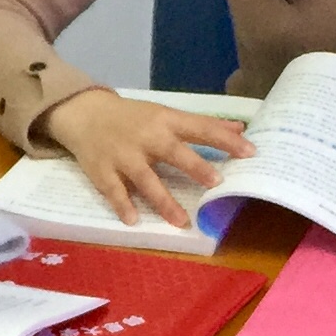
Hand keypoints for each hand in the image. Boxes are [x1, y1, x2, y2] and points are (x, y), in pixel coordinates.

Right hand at [36, 88, 255, 228]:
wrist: (85, 114)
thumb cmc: (133, 118)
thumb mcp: (166, 114)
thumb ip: (201, 124)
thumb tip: (241, 129)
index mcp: (165, 120)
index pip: (200, 128)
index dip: (225, 140)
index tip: (250, 152)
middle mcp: (146, 137)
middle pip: (173, 152)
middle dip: (195, 166)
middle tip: (217, 182)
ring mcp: (123, 155)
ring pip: (145, 178)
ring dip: (163, 200)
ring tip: (181, 220)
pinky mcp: (103, 171)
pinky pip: (114, 191)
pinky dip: (123, 205)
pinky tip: (133, 221)